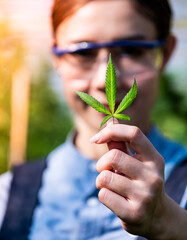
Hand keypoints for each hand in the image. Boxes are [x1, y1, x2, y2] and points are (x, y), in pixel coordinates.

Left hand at [90, 121, 186, 238]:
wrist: (156, 217)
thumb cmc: (140, 183)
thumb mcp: (136, 163)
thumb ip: (121, 143)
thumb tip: (110, 121)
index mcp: (154, 159)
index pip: (134, 133)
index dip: (111, 131)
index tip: (95, 138)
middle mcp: (153, 176)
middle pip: (114, 156)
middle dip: (101, 163)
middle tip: (105, 171)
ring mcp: (145, 196)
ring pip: (104, 177)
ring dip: (101, 181)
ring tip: (112, 187)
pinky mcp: (134, 213)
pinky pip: (103, 195)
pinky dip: (103, 194)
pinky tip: (115, 199)